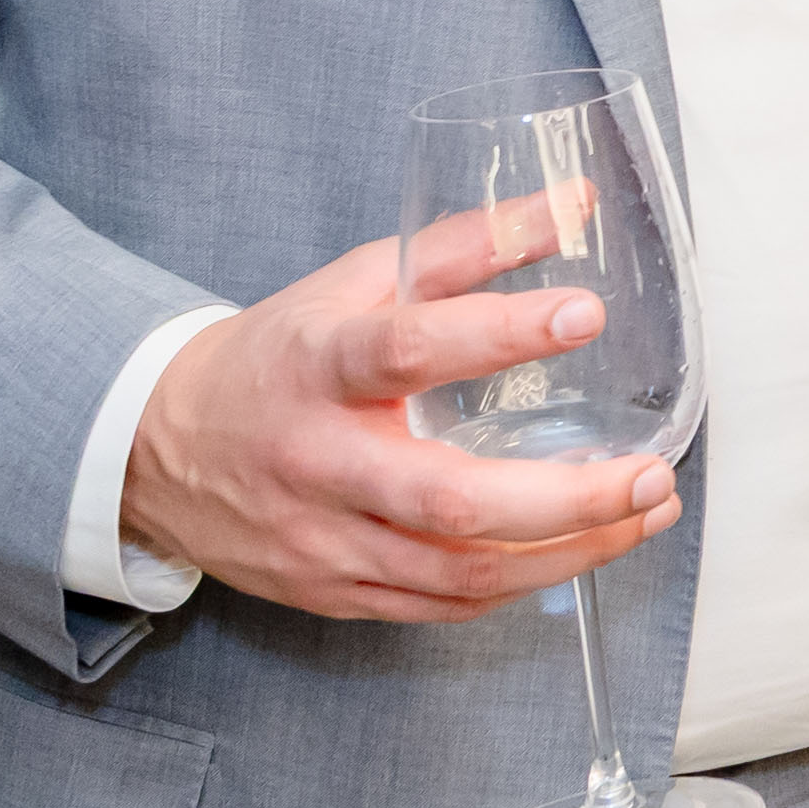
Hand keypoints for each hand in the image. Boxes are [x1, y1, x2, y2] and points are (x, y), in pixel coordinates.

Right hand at [118, 194, 683, 621]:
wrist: (156, 451)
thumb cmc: (278, 358)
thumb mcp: (356, 283)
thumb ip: (465, 244)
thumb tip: (574, 202)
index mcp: (317, 366)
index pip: (407, 350)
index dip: (498, 334)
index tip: (584, 314)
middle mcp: (320, 463)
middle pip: (450, 500)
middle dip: (569, 498)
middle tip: (652, 475)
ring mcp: (325, 541)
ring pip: (460, 572)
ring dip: (568, 552)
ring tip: (644, 515)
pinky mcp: (334, 594)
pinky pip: (443, 605)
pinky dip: (520, 584)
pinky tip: (576, 550)